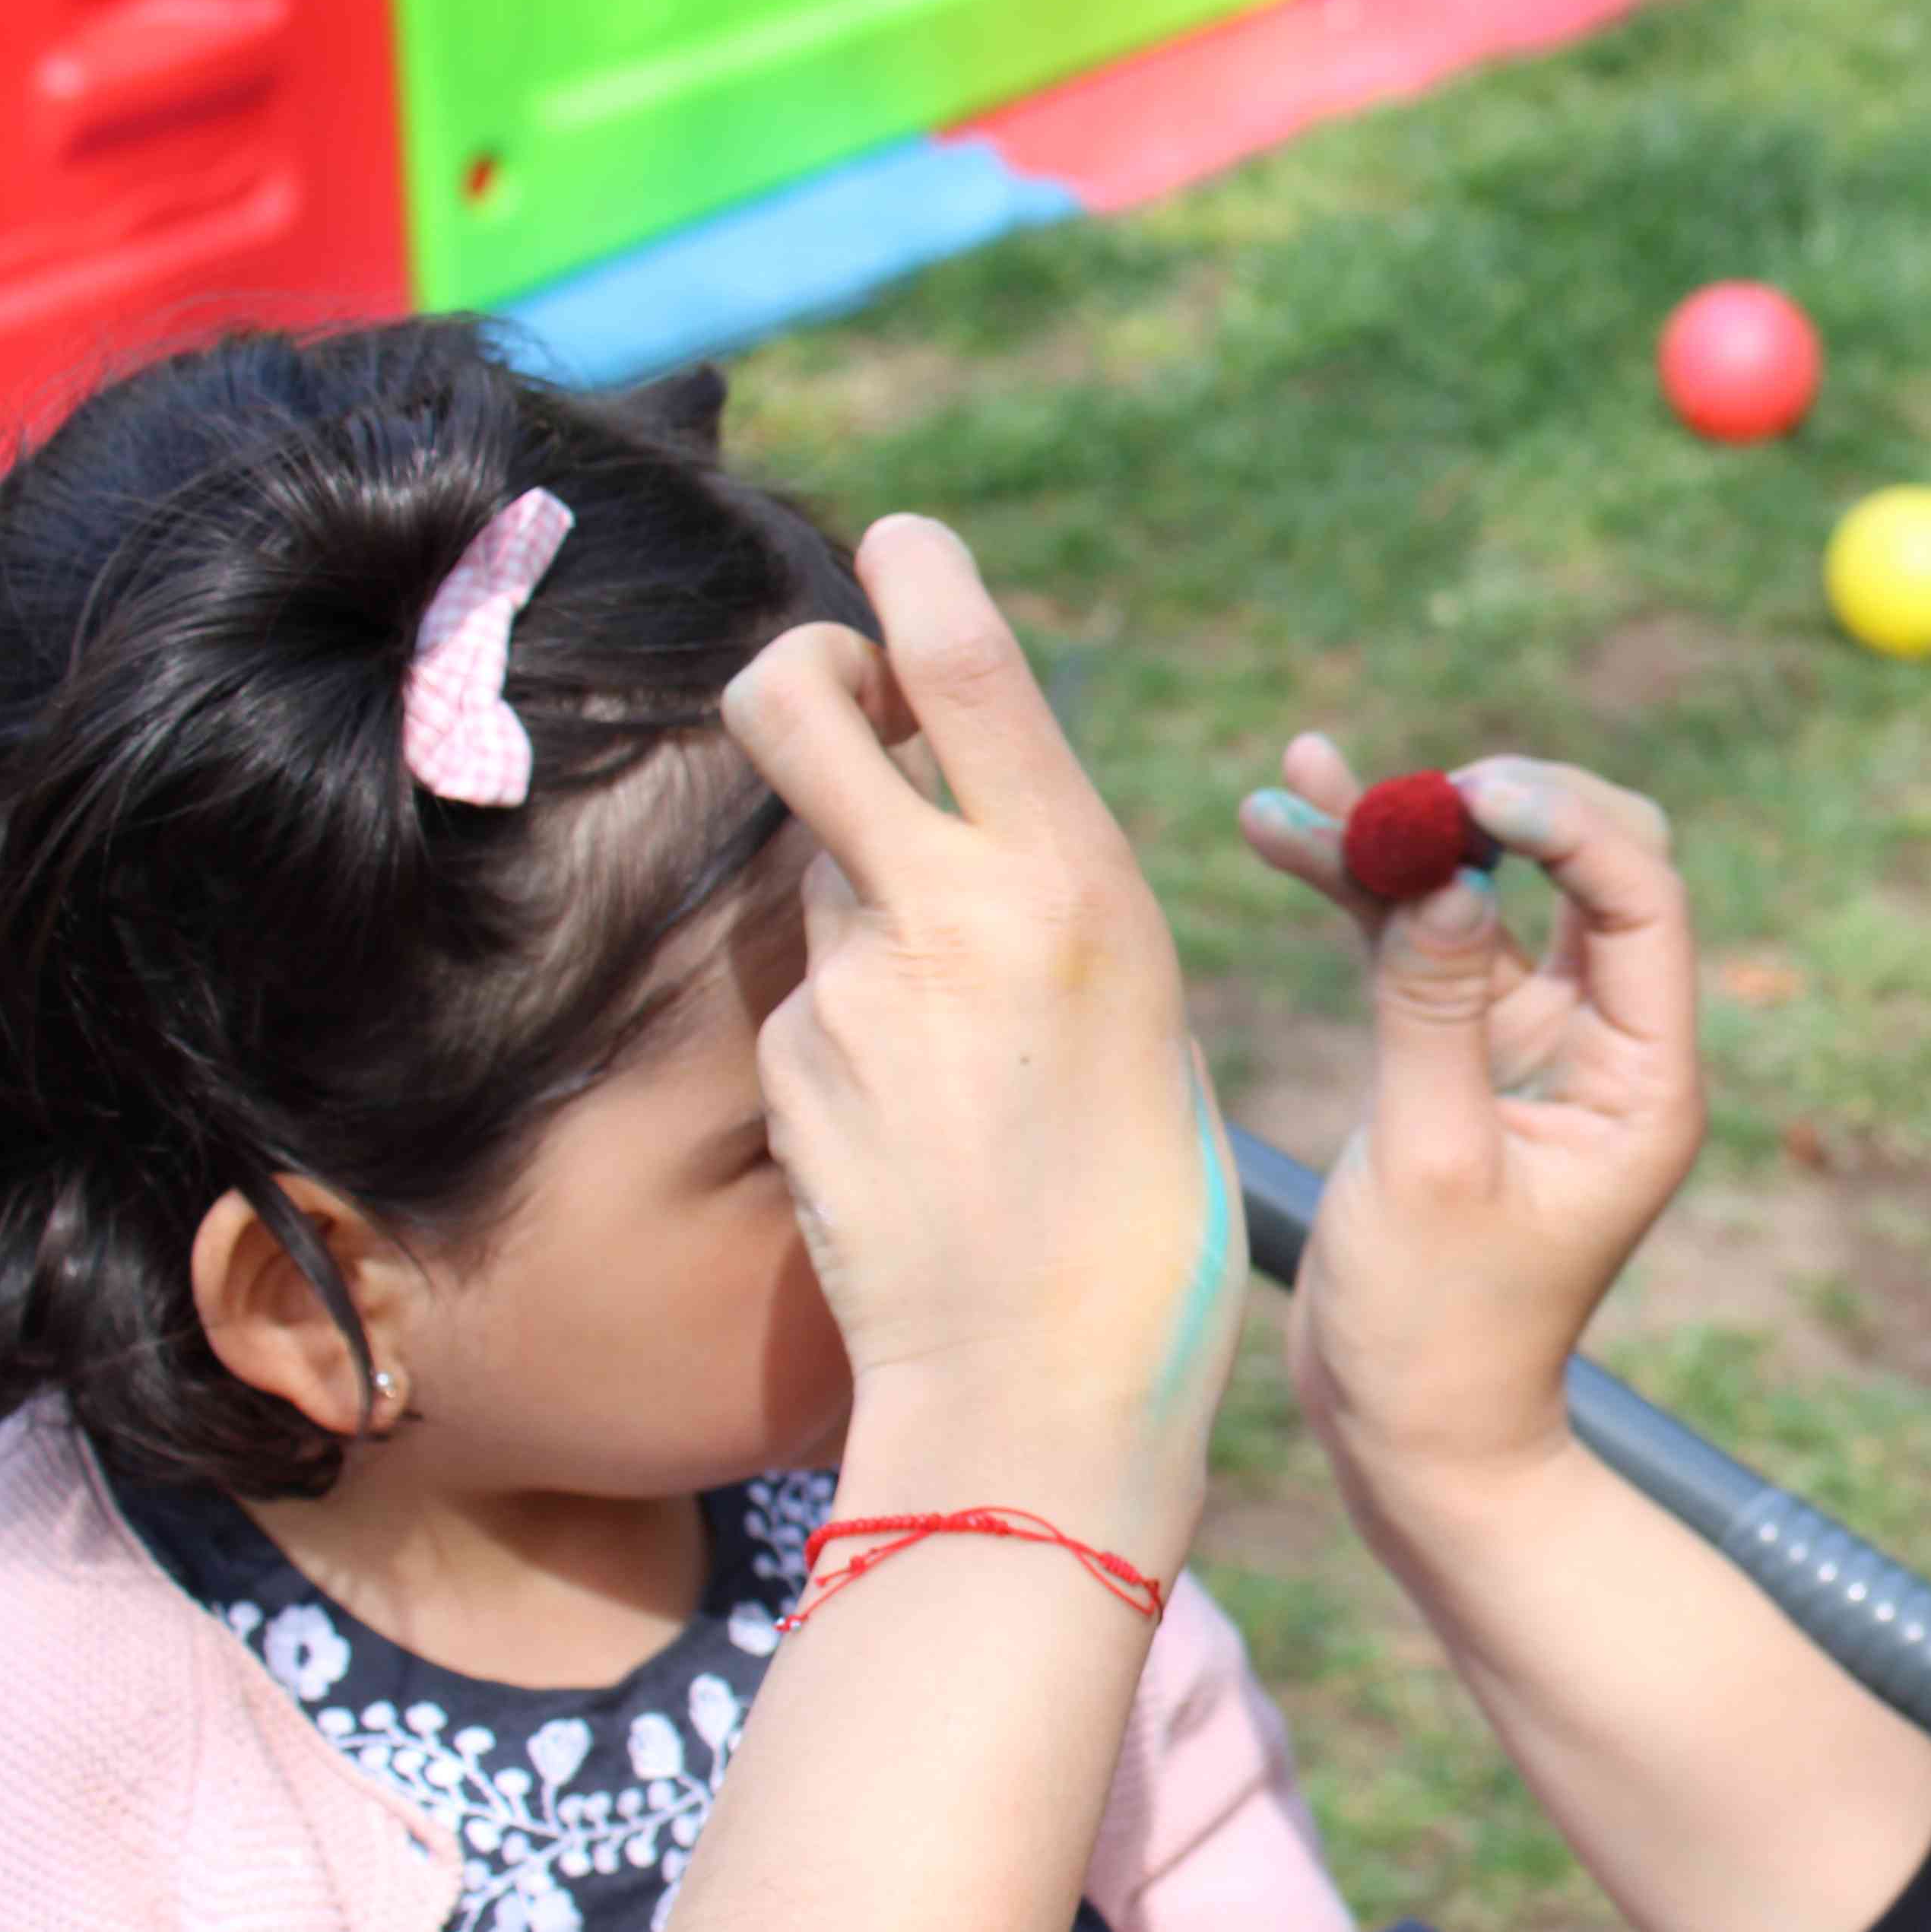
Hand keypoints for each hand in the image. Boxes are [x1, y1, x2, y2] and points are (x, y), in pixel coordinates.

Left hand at [721, 519, 1240, 1577]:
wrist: (1046, 1388)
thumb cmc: (1144, 1204)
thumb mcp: (1141, 1006)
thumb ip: (1045, 890)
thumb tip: (964, 807)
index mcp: (1072, 885)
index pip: (963, 664)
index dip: (915, 572)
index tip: (899, 544)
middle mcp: (943, 914)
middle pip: (793, 702)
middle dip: (804, 674)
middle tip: (839, 701)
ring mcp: (843, 990)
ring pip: (816, 868)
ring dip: (855, 892)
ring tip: (944, 1020)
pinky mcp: (786, 1068)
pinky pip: (805, 994)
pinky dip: (847, 1020)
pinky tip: (914, 1115)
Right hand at [1240, 737, 1702, 1510]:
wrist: (1411, 1435)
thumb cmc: (1436, 1331)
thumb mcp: (1431, 1166)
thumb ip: (1432, 1012)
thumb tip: (1443, 867)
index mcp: (1645, 1078)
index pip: (1640, 898)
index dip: (1564, 822)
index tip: (1465, 791)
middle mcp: (1606, 1044)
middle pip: (1585, 866)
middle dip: (1492, 807)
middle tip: (1401, 788)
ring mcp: (1531, 1044)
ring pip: (1484, 894)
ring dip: (1400, 833)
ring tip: (1304, 773)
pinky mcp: (1457, 1057)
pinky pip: (1420, 943)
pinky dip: (1362, 887)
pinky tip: (1283, 819)